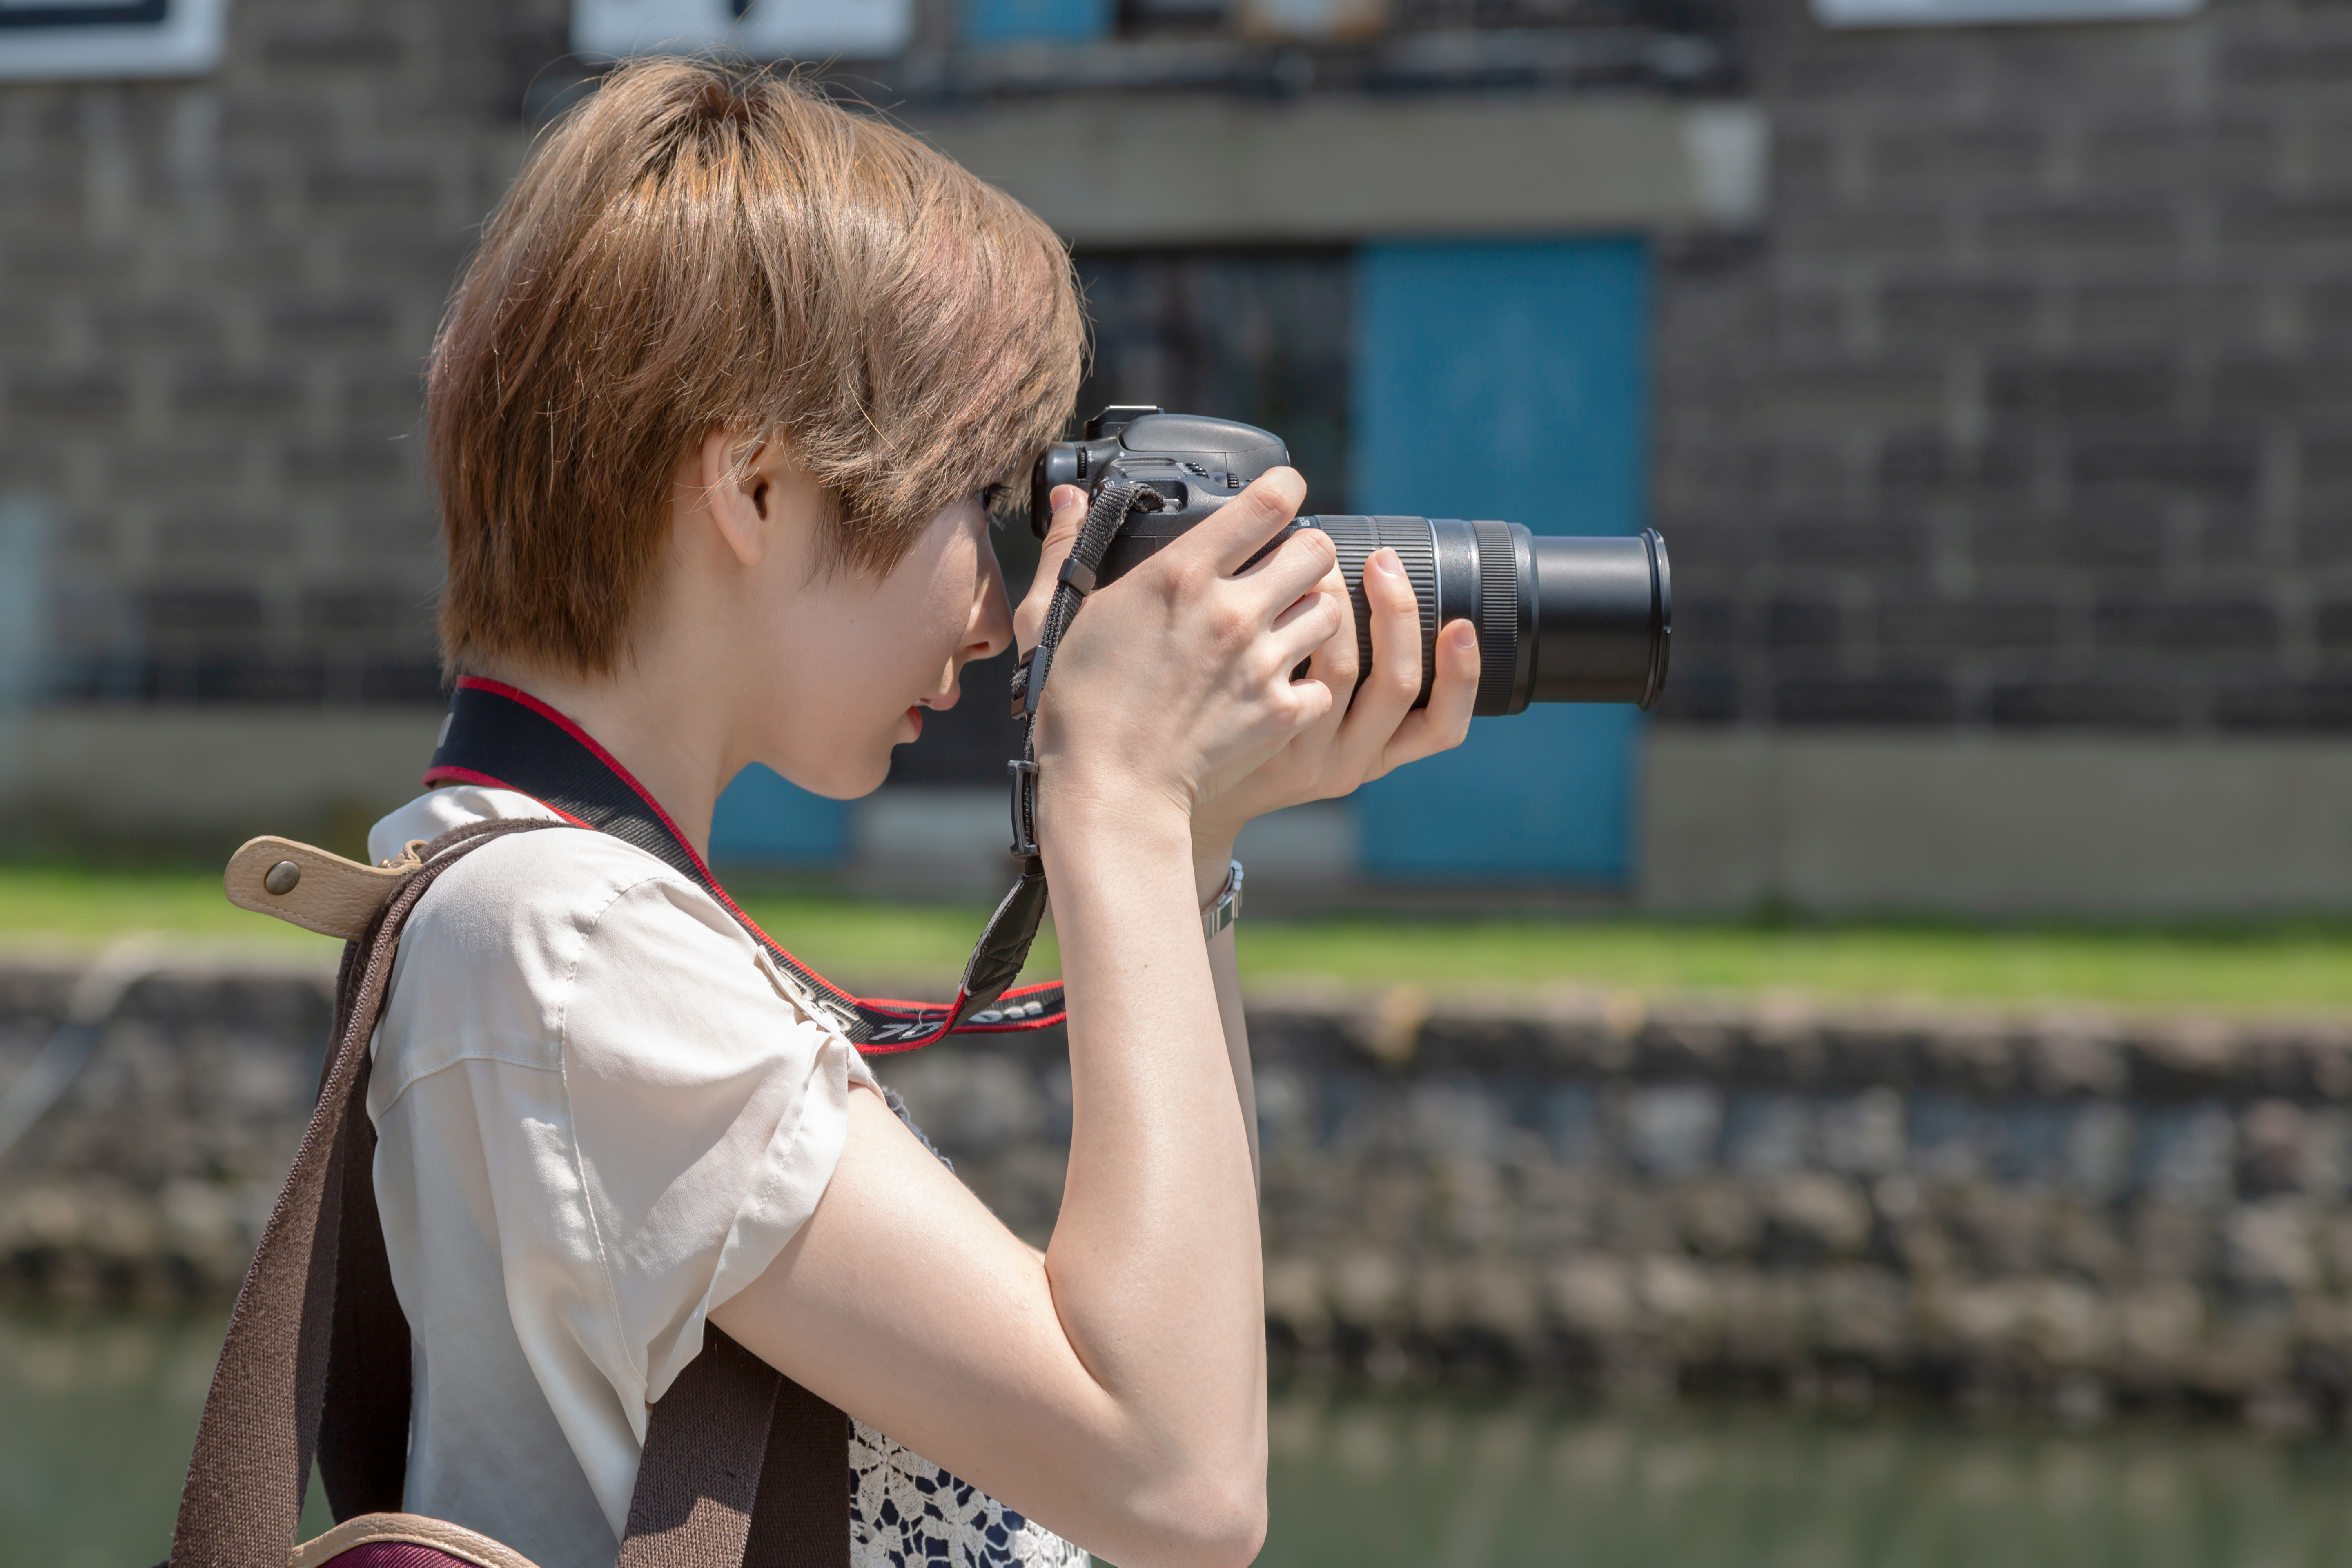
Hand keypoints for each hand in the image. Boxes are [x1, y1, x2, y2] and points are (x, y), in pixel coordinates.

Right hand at [1020, 483, 1478, 892]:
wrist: (1108, 790)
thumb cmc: (1074, 704)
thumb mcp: (1056, 617)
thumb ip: (1066, 549)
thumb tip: (1068, 498)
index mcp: (1181, 573)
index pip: (1271, 501)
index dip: (1284, 491)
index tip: (1280, 498)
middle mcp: (1233, 611)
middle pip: (1316, 549)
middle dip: (1304, 553)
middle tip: (1283, 570)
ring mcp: (1262, 664)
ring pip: (1330, 611)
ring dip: (1312, 613)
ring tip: (1285, 627)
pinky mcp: (1280, 712)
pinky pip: (1325, 681)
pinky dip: (1308, 683)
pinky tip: (1278, 686)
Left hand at [1185, 543, 1477, 876]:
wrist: (1187, 793)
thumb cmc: (1261, 743)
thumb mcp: (1322, 733)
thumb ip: (1350, 683)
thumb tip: (1382, 585)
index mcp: (1379, 755)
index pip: (1443, 727)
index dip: (1462, 676)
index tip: (1461, 624)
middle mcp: (1350, 762)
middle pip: (1398, 684)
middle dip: (1400, 614)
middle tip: (1386, 562)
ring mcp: (1304, 753)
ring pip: (1342, 670)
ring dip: (1341, 606)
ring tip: (1325, 563)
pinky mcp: (1260, 739)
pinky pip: (1288, 674)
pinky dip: (1294, 627)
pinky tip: (1283, 594)